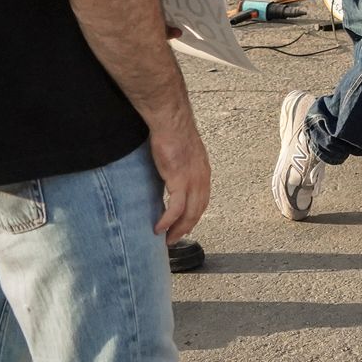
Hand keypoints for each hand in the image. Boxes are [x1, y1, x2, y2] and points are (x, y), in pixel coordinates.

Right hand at [148, 121, 211, 241]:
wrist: (171, 122)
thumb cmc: (173, 132)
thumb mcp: (182, 154)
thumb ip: (179, 168)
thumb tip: (170, 176)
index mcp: (203, 172)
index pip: (202, 201)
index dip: (194, 216)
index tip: (184, 226)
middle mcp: (201, 179)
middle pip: (198, 211)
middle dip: (186, 228)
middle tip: (174, 239)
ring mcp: (192, 181)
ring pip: (189, 214)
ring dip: (178, 229)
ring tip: (167, 239)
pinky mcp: (179, 180)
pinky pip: (175, 208)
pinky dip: (167, 221)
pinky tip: (159, 228)